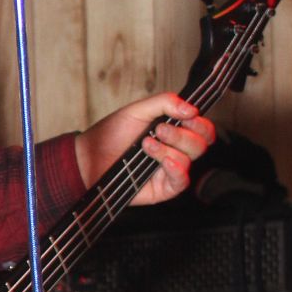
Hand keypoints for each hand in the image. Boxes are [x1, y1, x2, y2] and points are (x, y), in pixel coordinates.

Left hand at [75, 92, 214, 204]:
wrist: (88, 158)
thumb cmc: (111, 135)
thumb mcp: (137, 110)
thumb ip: (165, 102)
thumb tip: (191, 108)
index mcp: (174, 132)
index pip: (203, 129)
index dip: (200, 122)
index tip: (186, 116)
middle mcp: (176, 151)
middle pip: (200, 144)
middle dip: (182, 134)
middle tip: (159, 129)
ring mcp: (170, 170)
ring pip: (190, 159)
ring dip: (169, 148)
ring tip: (146, 144)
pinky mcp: (163, 188)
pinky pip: (182, 180)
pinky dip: (176, 168)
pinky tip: (163, 160)